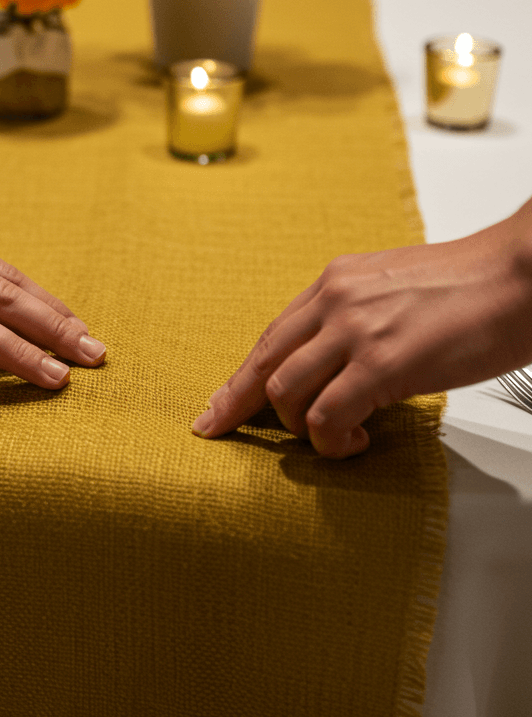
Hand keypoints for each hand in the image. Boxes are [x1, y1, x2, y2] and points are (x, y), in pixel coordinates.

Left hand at [191, 207, 531, 457]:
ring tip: (338, 436)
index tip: (216, 408)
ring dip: (302, 428)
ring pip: (286, 394)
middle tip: (226, 433)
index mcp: (336, 282)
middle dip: (238, 407)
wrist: (521, 275)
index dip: (240, 378)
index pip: (272, 337)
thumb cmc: (472, 287)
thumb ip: (356, 317)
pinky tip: (356, 441)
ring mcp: (355, 331)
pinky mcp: (382, 364)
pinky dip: (332, 441)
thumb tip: (337, 362)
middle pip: (264, 365)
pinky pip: (327, 417)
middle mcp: (335, 301)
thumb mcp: (394, 288)